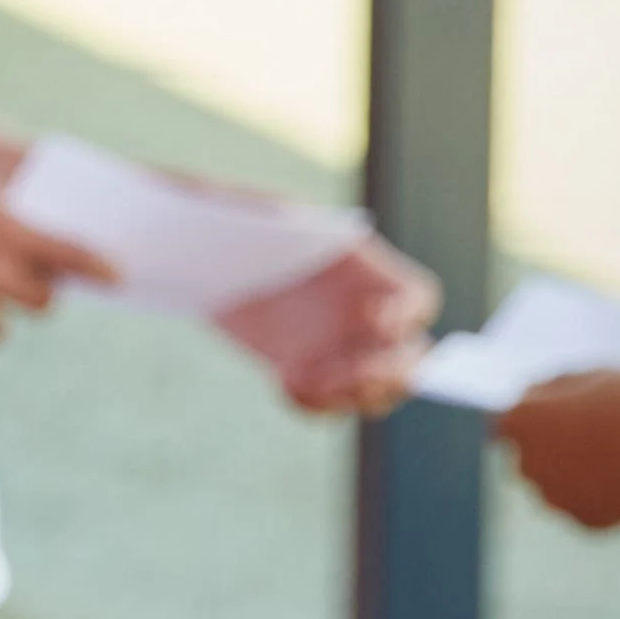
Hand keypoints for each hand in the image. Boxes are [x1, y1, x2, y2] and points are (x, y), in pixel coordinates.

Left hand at [210, 237, 438, 415]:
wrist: (201, 255)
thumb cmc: (235, 220)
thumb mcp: (257, 214)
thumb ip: (280, 220)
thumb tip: (286, 222)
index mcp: (366, 271)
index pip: (417, 299)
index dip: (408, 315)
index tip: (376, 321)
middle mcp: (366, 315)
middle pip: (412, 358)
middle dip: (391, 373)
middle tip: (354, 374)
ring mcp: (341, 349)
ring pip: (378, 392)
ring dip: (355, 396)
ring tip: (310, 381)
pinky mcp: (307, 372)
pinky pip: (329, 404)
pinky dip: (315, 404)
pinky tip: (284, 383)